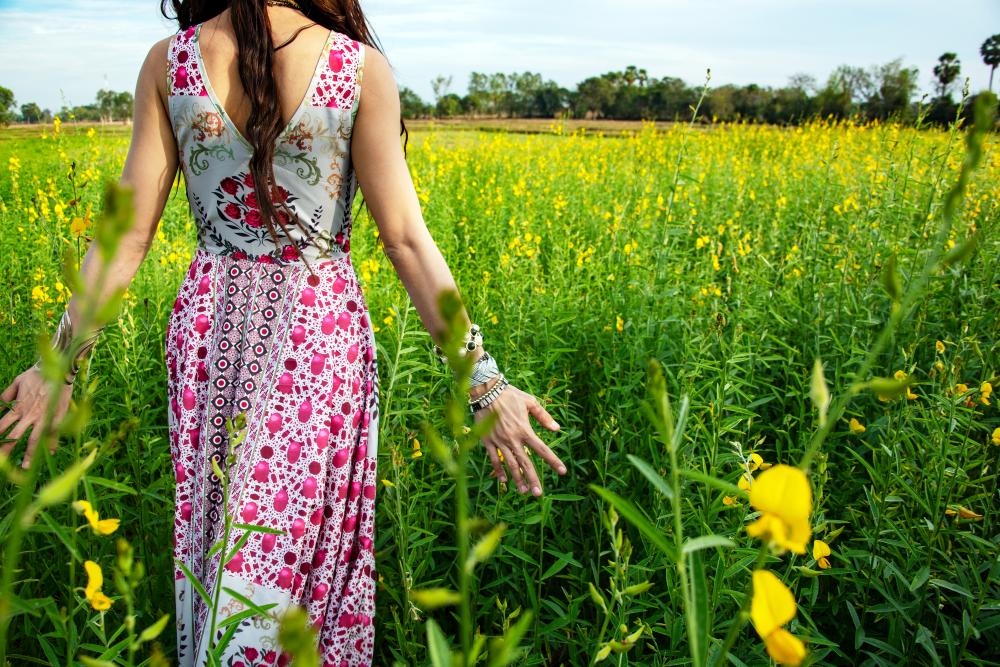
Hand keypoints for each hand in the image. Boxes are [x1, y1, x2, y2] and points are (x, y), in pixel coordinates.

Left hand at [0, 367, 72, 468]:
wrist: (57, 370)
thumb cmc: (36, 375)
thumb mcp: (16, 383)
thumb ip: (7, 396)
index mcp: (17, 407)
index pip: (1, 426)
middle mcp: (28, 415)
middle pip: (14, 436)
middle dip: (5, 451)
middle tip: (1, 462)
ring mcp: (43, 417)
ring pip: (34, 440)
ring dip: (30, 454)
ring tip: (26, 467)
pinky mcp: (57, 417)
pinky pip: (54, 433)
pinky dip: (52, 444)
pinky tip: (50, 453)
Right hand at [474, 382, 565, 496]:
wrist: (487, 392)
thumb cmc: (510, 395)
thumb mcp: (530, 402)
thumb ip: (544, 417)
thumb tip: (557, 428)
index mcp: (525, 430)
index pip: (542, 449)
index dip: (553, 461)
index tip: (563, 472)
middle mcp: (513, 439)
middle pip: (525, 463)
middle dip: (533, 479)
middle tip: (539, 494)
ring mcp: (499, 441)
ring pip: (510, 464)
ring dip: (517, 479)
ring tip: (524, 492)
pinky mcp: (487, 441)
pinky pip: (494, 459)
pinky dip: (498, 470)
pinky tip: (504, 481)